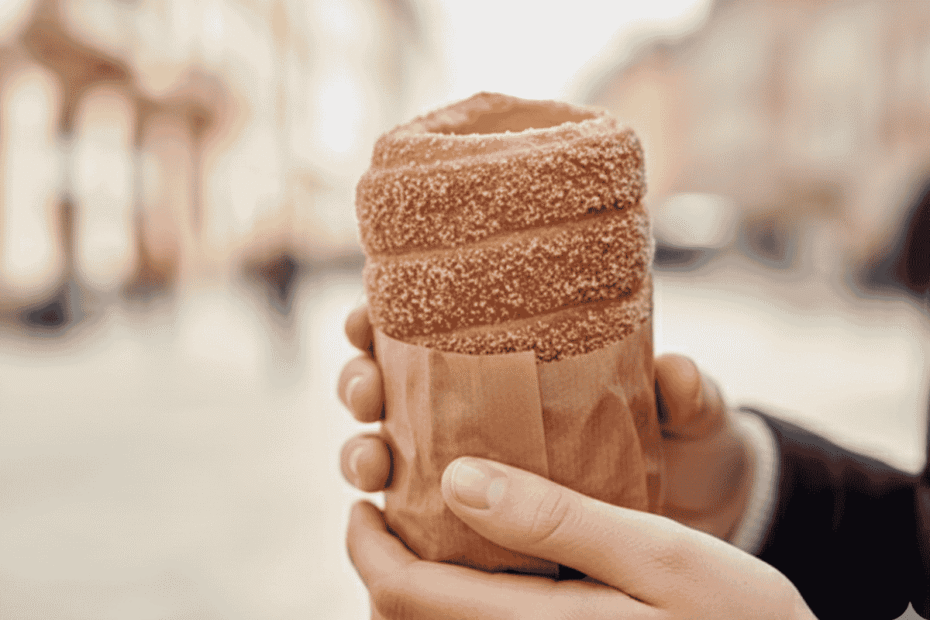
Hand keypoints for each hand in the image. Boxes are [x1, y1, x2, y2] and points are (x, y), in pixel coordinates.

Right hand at [338, 305, 753, 538]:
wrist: (697, 507)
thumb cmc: (685, 442)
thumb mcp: (688, 416)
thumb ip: (687, 397)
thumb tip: (678, 373)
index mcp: (513, 360)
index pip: (428, 327)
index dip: (382, 319)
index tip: (366, 318)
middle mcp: (479, 408)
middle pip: (388, 385)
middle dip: (358, 384)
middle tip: (367, 393)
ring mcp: (473, 464)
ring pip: (387, 448)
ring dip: (361, 451)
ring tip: (371, 461)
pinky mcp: (480, 523)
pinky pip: (418, 516)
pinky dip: (392, 515)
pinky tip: (385, 517)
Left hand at [347, 457, 815, 618]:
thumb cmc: (736, 616)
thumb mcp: (658, 553)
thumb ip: (557, 519)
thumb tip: (456, 479)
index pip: (404, 597)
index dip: (366, 546)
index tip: (364, 498)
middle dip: (384, 564)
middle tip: (393, 502)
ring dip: (417, 583)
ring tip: (434, 523)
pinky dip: (459, 599)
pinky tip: (491, 559)